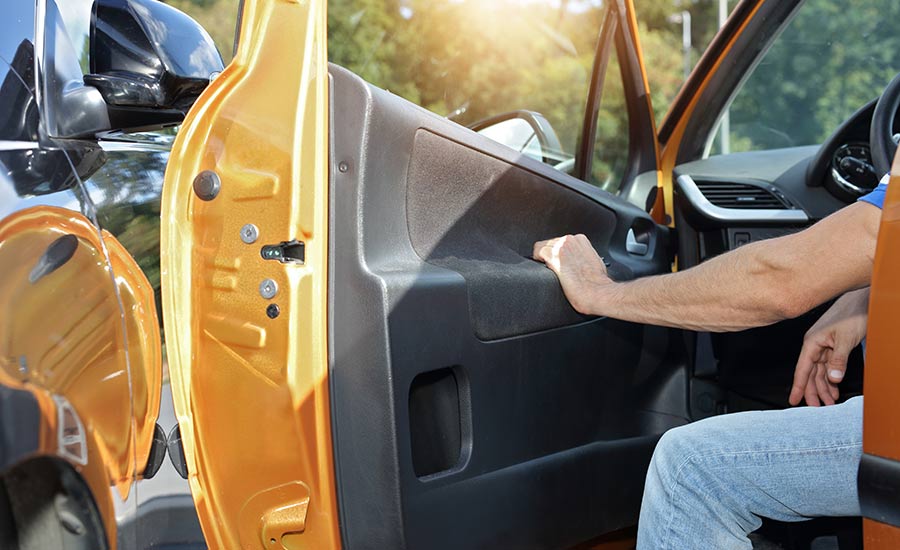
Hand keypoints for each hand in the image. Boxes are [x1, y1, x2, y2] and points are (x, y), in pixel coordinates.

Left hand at [532, 234, 612, 314]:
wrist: (597, 292)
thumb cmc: (597, 283)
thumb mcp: (593, 261)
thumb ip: (582, 255)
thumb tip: (576, 259)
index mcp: (580, 240)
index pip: (561, 241)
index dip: (558, 253)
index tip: (560, 263)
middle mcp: (570, 240)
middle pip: (551, 243)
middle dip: (551, 255)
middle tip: (556, 270)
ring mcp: (561, 246)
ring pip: (543, 246)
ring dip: (545, 259)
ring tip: (552, 271)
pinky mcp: (553, 256)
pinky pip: (537, 252)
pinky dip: (537, 260)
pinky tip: (544, 269)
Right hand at [789, 287, 868, 406]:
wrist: (861, 302)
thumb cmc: (850, 314)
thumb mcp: (845, 339)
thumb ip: (838, 359)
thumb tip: (833, 377)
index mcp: (812, 343)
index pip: (802, 369)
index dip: (798, 386)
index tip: (793, 400)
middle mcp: (815, 346)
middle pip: (810, 374)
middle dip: (813, 391)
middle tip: (817, 408)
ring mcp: (823, 347)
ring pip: (820, 372)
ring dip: (824, 388)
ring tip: (829, 403)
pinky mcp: (832, 348)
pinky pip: (829, 367)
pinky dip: (831, 379)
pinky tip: (834, 389)